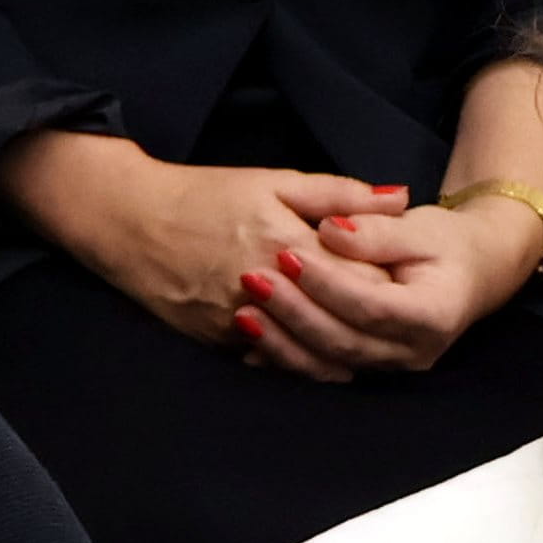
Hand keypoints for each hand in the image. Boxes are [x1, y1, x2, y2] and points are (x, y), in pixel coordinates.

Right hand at [1, 130, 409, 366]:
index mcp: (282, 240)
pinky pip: (270, 361)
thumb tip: (401, 197)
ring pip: (306, 351)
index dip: (390, 279)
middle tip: (402, 320)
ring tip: (370, 347)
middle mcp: (262, 286)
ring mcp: (237, 320)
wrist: (128, 221)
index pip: (356, 273)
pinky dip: (298, 362)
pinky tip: (322, 360)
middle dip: (371, 320)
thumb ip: (341, 194)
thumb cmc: (204, 194)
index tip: (414, 280)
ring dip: (340, 352)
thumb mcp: (275, 180)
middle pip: (337, 316)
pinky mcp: (217, 341)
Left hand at [239, 197, 542, 380]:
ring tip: (244, 311)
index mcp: (435, 314)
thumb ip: (376, 229)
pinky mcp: (369, 370)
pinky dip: (286, 358)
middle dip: (296, 312)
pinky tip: (250, 343)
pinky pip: (323, 371)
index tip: (289, 254)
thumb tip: (330, 231)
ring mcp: (391, 368)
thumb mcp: (419, 227)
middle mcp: (414, 352)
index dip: (329, 283)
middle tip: (254, 279)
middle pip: (346, 341)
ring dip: (283, 341)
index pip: (374, 305)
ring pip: (330, 363)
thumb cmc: (445, 244)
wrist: (470, 273)